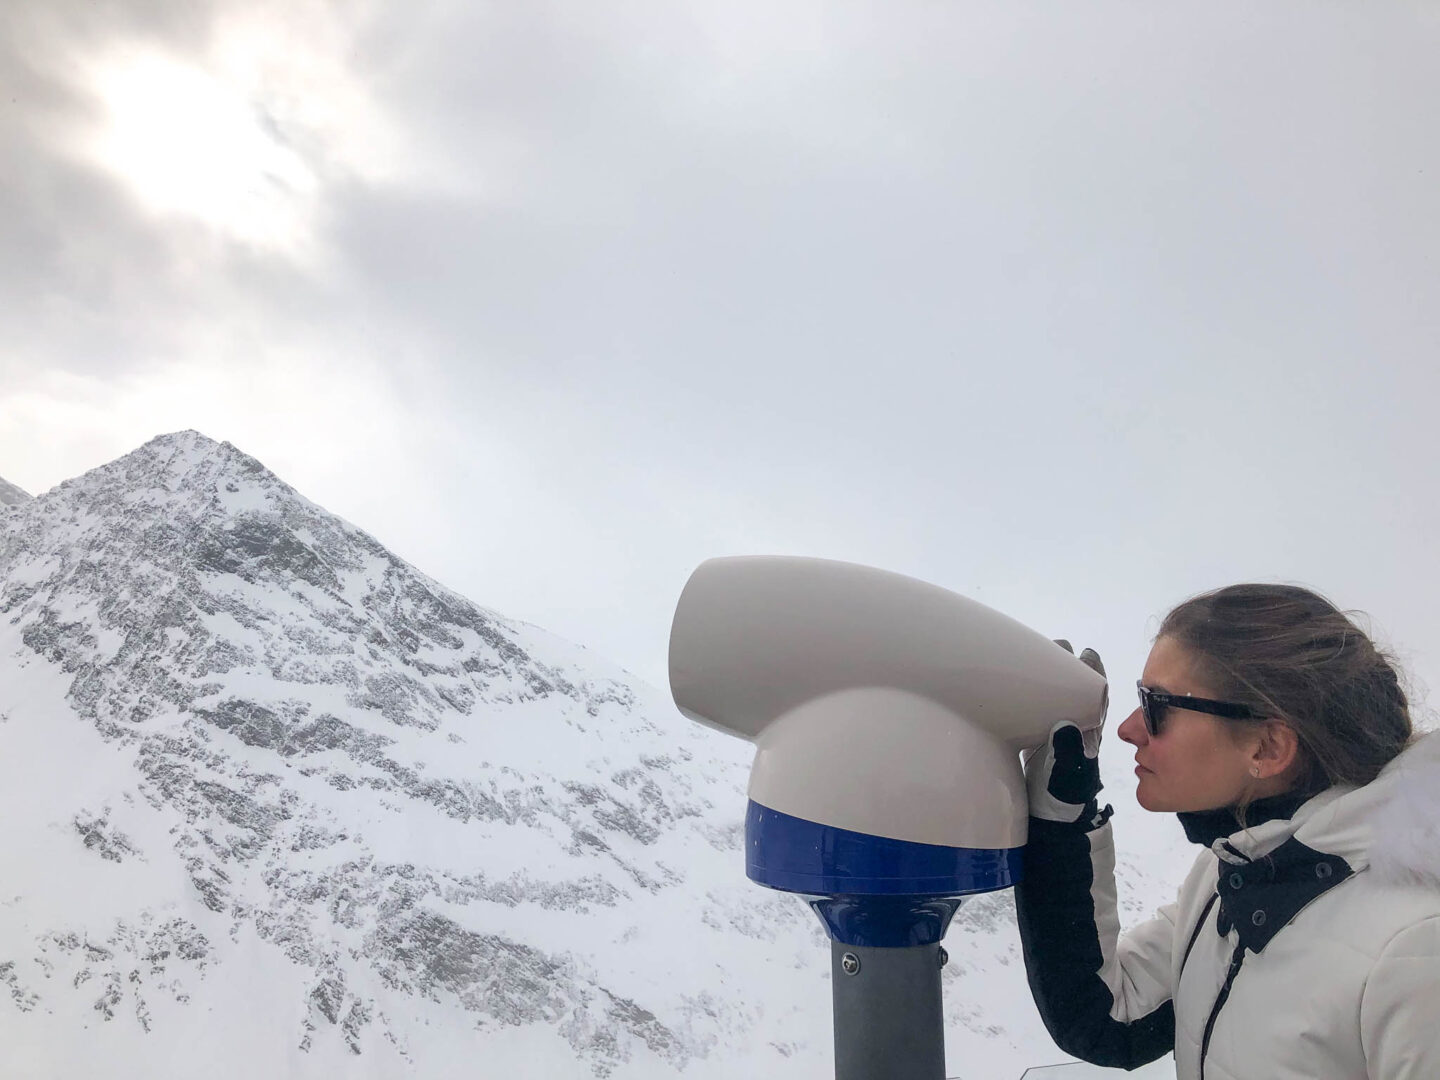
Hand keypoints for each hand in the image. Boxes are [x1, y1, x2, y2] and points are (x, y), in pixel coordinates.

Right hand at [1024, 642, 1107, 825]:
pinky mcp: (1039, 742)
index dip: (1091, 673)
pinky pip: (1040, 710)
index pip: (1094, 695)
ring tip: (1039, 656)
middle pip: (1076, 691)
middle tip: (1055, 646)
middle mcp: (1075, 730)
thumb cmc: (1060, 798)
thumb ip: (1067, 750)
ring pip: (1059, 698)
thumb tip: (1065, 723)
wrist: (1048, 822)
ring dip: (1051, 677)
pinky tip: (1022, 685)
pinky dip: (1035, 695)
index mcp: (1087, 733)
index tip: (1084, 652)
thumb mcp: (1067, 775)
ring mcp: (1057, 735)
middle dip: (1068, 667)